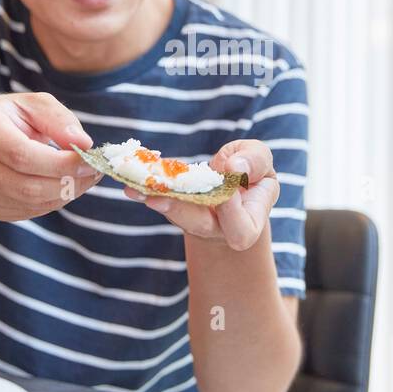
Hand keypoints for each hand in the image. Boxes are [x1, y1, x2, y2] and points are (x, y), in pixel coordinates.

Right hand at [0, 93, 100, 220]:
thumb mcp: (32, 105)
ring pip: (29, 203)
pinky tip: (64, 185)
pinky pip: (27, 212)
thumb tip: (83, 143)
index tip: (89, 159)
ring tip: (84, 178)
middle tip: (94, 172)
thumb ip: (58, 119)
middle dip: (68, 182)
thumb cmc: (9, 118)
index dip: (60, 162)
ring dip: (65, 194)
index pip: (22, 155)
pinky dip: (52, 202)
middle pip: (26, 186)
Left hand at [126, 139, 278, 251]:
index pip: (241, 230)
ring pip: (175, 216)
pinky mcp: (176, 209)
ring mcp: (195, 222)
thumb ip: (255, 161)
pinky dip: (147, 188)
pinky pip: (162, 200)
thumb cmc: (252, 170)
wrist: (233, 180)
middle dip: (178, 210)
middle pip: (199, 227)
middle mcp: (219, 229)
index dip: (231, 214)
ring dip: (155, 199)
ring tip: (134, 188)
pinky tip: (131, 180)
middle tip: (157, 196)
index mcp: (248, 222)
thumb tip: (233, 167)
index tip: (226, 192)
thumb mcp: (261, 161)